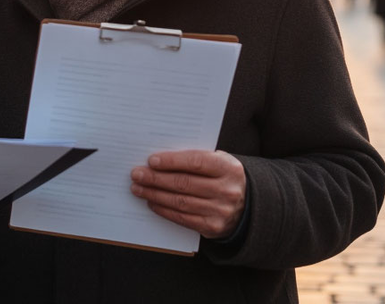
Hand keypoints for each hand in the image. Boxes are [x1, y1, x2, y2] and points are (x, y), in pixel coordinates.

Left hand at [129, 150, 245, 239]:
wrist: (247, 206)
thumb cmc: (223, 178)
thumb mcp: (218, 162)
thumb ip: (195, 159)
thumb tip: (158, 160)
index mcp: (228, 168)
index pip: (195, 162)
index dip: (172, 161)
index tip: (151, 160)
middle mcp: (227, 190)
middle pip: (184, 183)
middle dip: (156, 178)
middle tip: (137, 174)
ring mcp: (220, 210)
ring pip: (180, 202)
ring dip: (155, 194)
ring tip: (138, 188)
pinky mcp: (213, 227)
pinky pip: (183, 218)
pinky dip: (164, 210)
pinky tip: (152, 202)